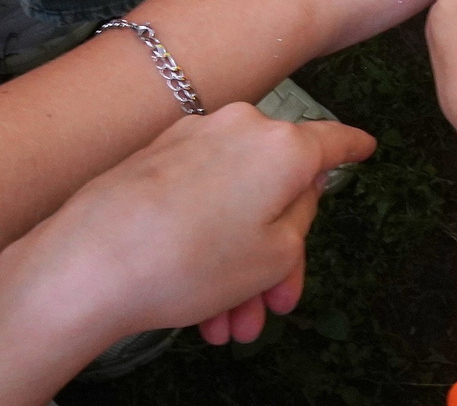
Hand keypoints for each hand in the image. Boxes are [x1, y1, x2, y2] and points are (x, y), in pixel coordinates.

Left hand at [0, 104, 373, 405]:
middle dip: (278, 256)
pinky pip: (198, 199)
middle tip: (270, 311)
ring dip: (238, 267)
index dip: (354, 150)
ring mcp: (189, 139)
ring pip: (234, 203)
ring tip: (224, 329)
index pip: (333, 143)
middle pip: (277, 189)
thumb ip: (298, 220)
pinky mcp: (151, 159)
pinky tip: (196, 305)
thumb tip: (292, 195)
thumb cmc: (193, 261)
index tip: (368, 148)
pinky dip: (206, 244)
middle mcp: (238, 126)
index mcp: (281, 143)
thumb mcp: (273, 257)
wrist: (89, 262)